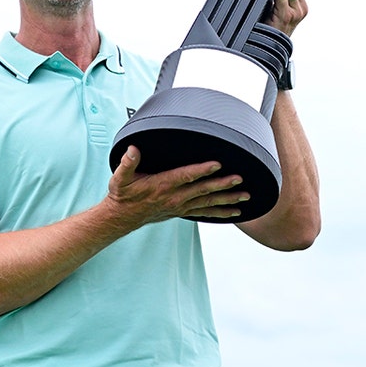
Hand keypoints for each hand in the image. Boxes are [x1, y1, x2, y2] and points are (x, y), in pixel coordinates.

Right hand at [106, 146, 249, 225]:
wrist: (122, 217)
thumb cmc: (123, 195)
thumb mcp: (120, 178)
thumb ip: (127, 163)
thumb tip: (133, 149)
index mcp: (163, 186)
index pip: (186, 176)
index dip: (202, 170)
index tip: (217, 164)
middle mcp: (175, 198)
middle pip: (203, 190)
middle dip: (223, 184)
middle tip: (240, 179)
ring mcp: (181, 206)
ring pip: (208, 202)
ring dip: (228, 199)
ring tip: (246, 196)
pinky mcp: (183, 212)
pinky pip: (206, 213)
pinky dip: (221, 212)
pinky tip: (235, 211)